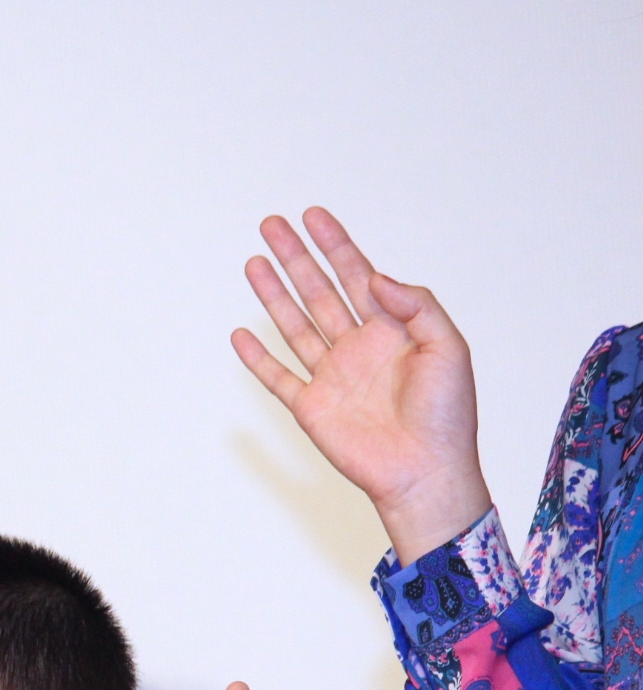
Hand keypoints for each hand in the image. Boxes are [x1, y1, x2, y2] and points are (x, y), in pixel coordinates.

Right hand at [233, 207, 490, 564]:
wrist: (424, 472)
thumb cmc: (447, 415)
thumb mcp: (448, 348)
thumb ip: (417, 306)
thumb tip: (375, 278)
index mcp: (392, 329)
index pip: (357, 275)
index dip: (335, 245)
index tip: (313, 216)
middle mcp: (357, 347)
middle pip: (318, 291)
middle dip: (296, 257)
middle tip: (272, 225)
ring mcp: (331, 376)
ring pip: (294, 324)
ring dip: (273, 294)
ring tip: (255, 262)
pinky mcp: (311, 407)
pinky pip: (278, 376)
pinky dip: (257, 357)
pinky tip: (242, 334)